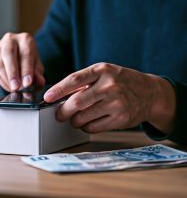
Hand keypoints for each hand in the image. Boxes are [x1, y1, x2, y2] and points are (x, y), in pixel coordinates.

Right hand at [0, 32, 45, 91]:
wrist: (18, 56)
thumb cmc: (28, 60)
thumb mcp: (37, 66)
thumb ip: (38, 74)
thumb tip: (39, 82)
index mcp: (25, 39)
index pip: (26, 53)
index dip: (26, 69)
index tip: (27, 83)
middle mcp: (10, 39)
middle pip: (8, 54)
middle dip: (13, 73)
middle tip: (16, 88)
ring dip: (6, 79)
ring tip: (14, 89)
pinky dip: (1, 80)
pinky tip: (8, 86)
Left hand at [44, 63, 175, 133]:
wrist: (150, 93)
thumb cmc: (120, 82)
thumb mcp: (104, 73)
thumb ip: (83, 82)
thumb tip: (58, 96)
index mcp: (102, 70)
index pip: (74, 79)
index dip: (58, 90)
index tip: (47, 98)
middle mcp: (110, 85)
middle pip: (76, 102)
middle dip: (63, 111)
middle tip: (59, 115)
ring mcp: (117, 103)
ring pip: (83, 117)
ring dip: (75, 121)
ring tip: (76, 118)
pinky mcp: (121, 118)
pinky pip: (93, 127)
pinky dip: (86, 127)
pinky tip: (89, 122)